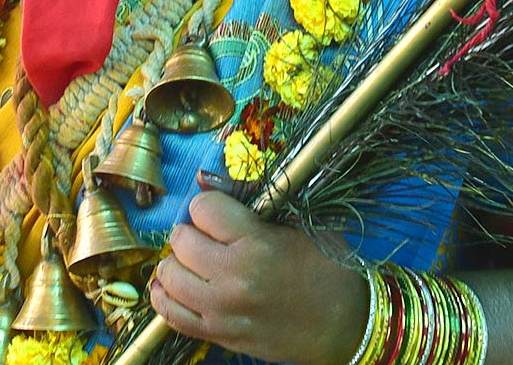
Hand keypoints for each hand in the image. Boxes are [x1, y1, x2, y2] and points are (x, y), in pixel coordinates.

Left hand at [150, 189, 367, 364]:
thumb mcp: (299, 222)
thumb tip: (202, 177)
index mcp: (258, 244)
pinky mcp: (220, 335)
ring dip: (178, 262)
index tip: (220, 212)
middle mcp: (235, 278)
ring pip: (169, 276)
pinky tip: (177, 285)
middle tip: (209, 235)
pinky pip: (171, 315)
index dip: (209, 205)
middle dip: (192, 231)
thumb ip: (250, 197)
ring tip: (196, 260)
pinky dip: (166, 296)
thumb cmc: (328, 267)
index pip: (203, 208)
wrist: (346, 324)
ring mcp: (223, 311)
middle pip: (180, 240)